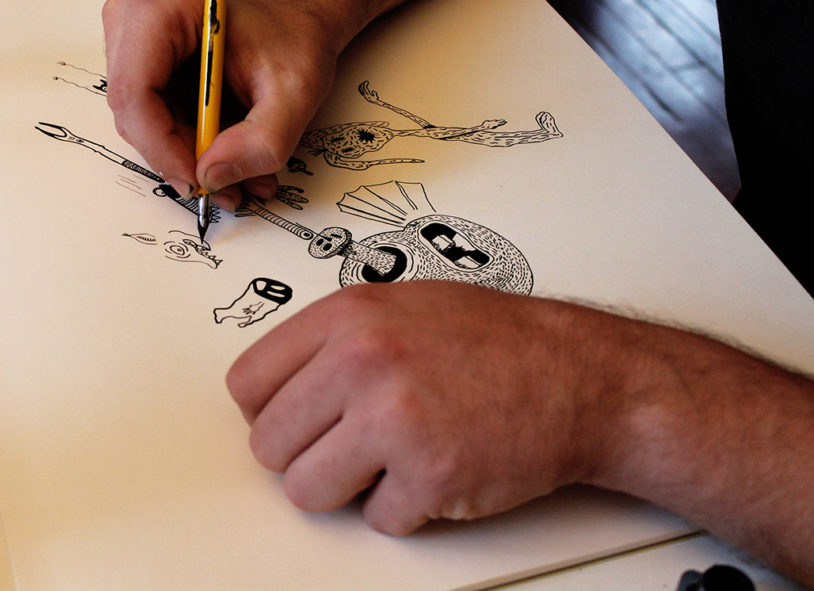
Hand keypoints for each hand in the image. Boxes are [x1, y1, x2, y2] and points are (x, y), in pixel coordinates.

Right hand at [102, 0, 340, 208]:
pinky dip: (190, 149)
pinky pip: (153, 126)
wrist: (298, 21)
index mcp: (161, 9)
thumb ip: (262, 141)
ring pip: (143, 128)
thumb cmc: (294, 38)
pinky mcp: (142, 70)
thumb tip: (212, 176)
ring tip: (241, 175)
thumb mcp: (296, 93)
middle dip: (181, 158)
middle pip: (135, 115)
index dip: (163, 148)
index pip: (135, 94)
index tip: (200, 180)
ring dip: (189, 159)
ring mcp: (132, 46)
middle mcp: (134, 22)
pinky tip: (229, 156)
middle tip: (230, 186)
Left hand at [226, 281, 617, 534]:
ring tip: (389, 460)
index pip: (246, 384)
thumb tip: (275, 387)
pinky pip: (375, 520)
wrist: (580, 375)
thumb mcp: (401, 306)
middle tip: (349, 446)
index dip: (268, 413)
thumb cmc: (496, 342)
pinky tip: (434, 470)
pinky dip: (403, 508)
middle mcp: (363, 360)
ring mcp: (394, 419)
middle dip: (306, 456)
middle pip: (269, 445)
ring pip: (307, 492)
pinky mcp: (429, 475)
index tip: (293, 421)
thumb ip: (332, 340)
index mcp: (348, 315)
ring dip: (346, 489)